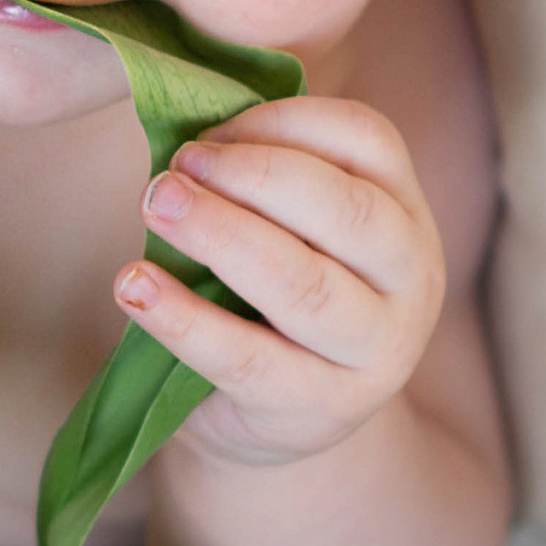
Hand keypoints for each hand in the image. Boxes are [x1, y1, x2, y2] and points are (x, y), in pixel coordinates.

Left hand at [113, 96, 447, 469]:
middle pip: (346, 211)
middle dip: (253, 176)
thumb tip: (185, 132)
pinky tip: (134, 286)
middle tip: (173, 169)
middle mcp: (410, 279)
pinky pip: (247, 359)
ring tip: (154, 206)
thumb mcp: (291, 232)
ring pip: (304, 286)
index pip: (367, 141)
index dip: (283, 122)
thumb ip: (261, 181)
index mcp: (406, 212)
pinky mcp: (319, 409)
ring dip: (220, 235)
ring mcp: (376, 352)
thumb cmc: (275, 301)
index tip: (208, 132)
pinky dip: (183, 318)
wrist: (283, 423)